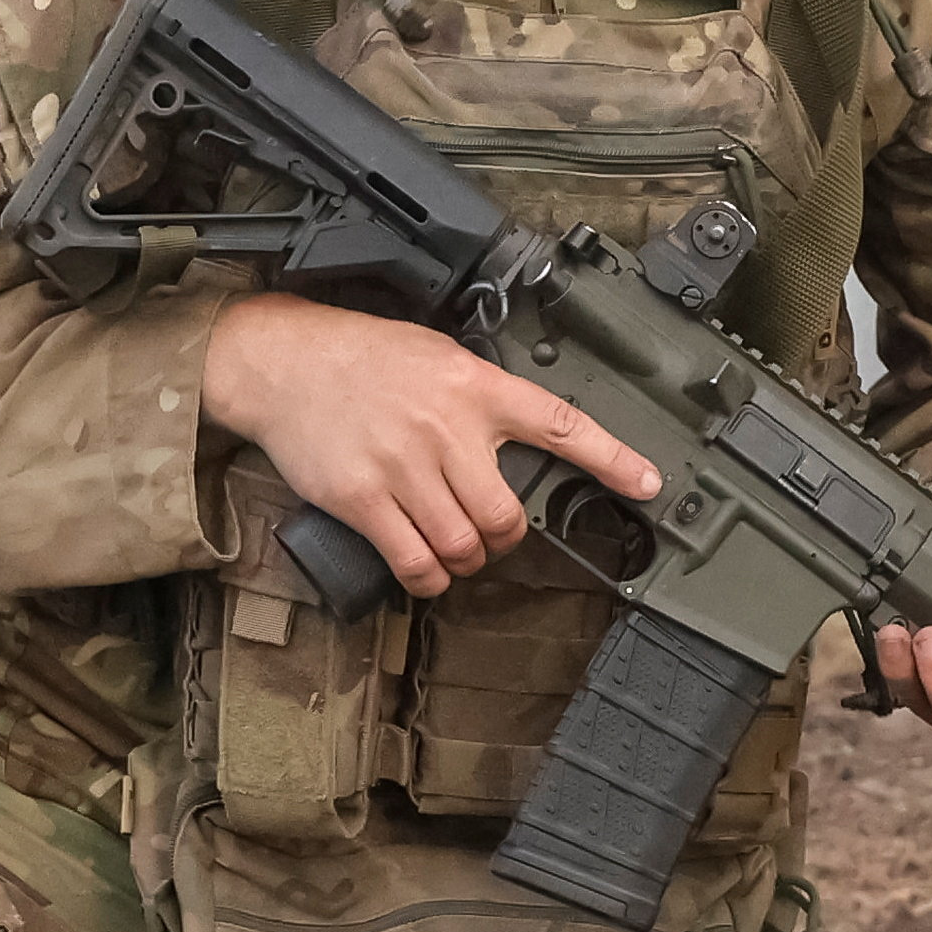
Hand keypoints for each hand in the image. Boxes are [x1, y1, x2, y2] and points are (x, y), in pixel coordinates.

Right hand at [198, 295, 660, 598]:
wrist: (283, 361)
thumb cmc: (362, 357)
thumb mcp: (437, 354)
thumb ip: (480, 394)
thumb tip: (520, 436)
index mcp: (474, 386)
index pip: (558, 423)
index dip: (610, 458)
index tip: (647, 483)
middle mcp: (444, 427)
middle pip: (504, 516)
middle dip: (504, 540)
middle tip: (490, 535)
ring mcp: (402, 465)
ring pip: (462, 547)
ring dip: (466, 563)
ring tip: (454, 551)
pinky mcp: (362, 498)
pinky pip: (412, 561)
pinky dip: (426, 577)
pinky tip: (423, 568)